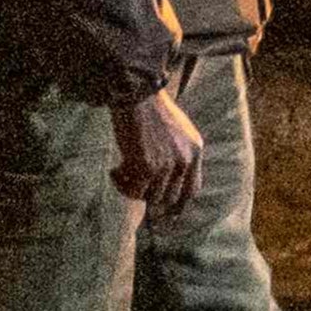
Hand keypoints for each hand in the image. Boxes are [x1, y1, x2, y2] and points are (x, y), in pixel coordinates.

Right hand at [111, 83, 207, 219]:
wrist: (136, 94)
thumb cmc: (150, 111)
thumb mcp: (177, 133)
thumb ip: (177, 158)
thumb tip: (164, 191)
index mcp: (195, 150)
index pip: (192, 190)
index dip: (179, 205)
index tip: (166, 215)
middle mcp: (185, 160)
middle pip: (168, 199)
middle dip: (148, 196)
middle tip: (131, 183)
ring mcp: (167, 165)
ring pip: (149, 197)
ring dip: (131, 187)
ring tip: (120, 169)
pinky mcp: (147, 167)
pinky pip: (133, 191)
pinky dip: (120, 183)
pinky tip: (115, 168)